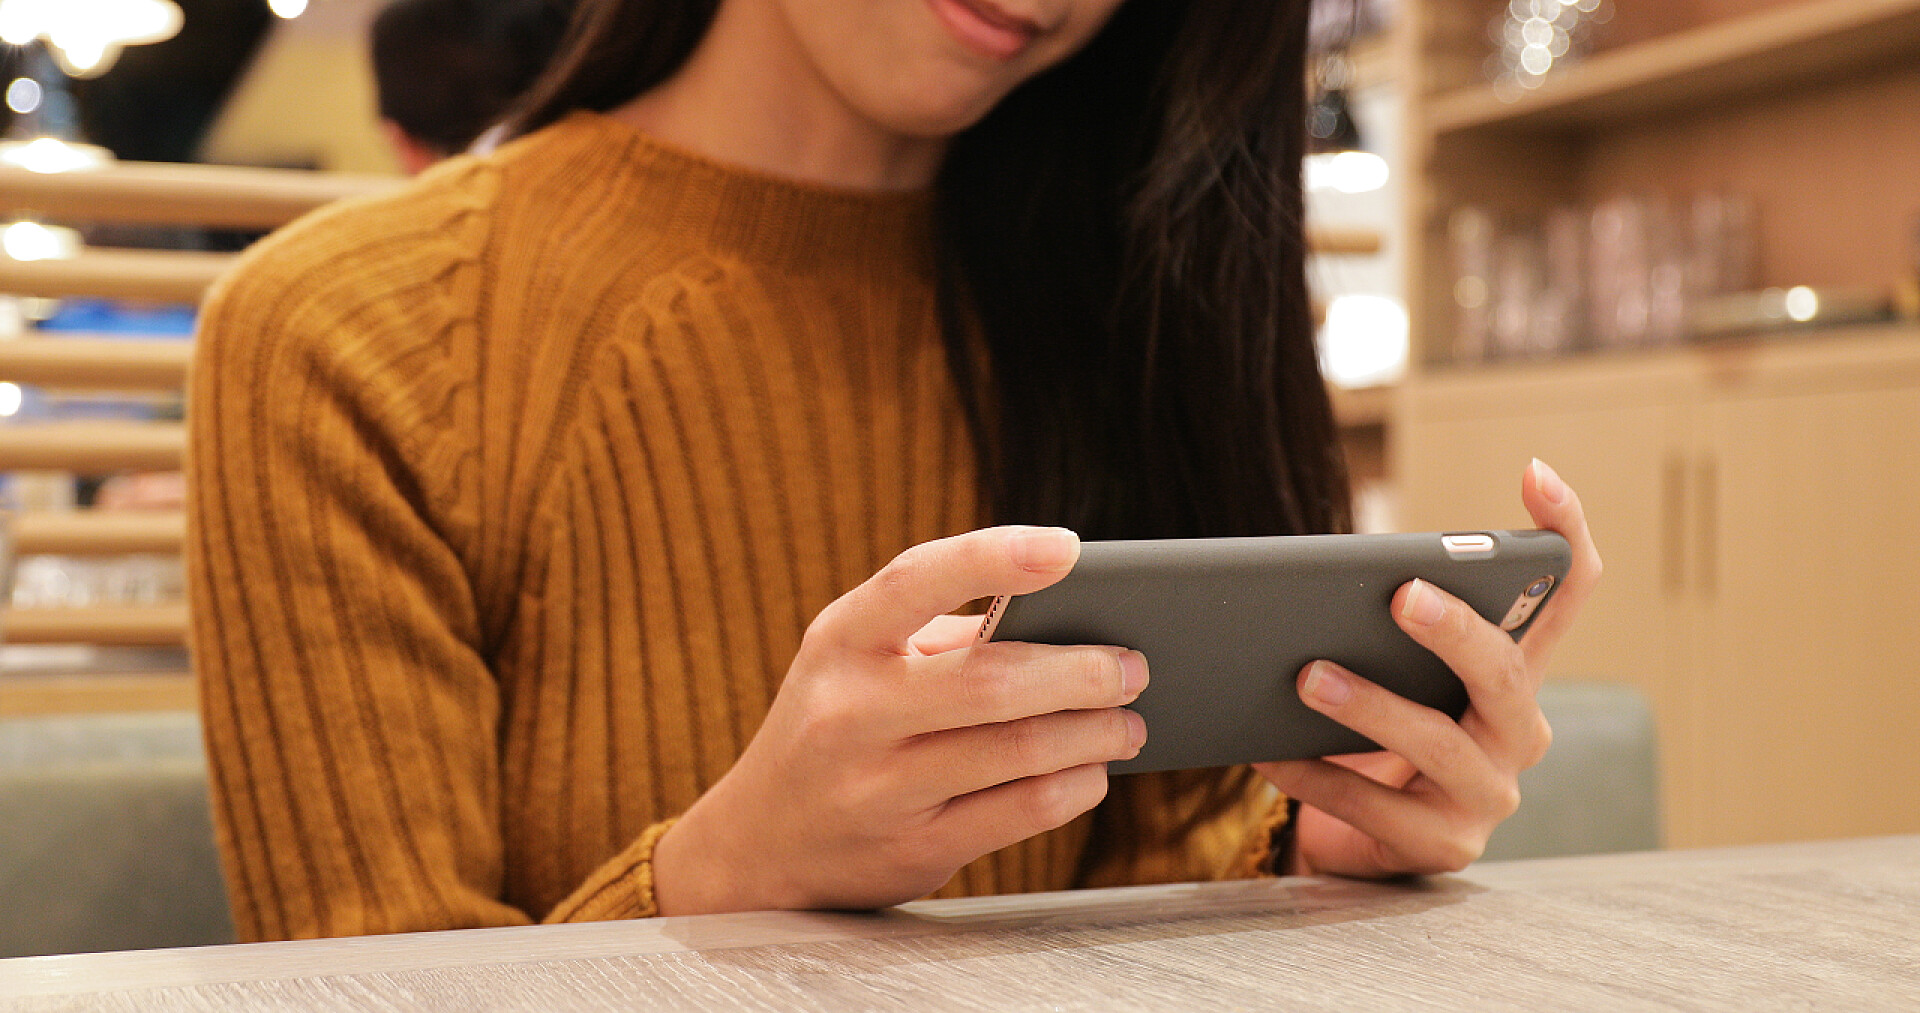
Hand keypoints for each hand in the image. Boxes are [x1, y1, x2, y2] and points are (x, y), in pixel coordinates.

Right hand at [652, 526, 1147, 913]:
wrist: (762, 846)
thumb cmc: (837, 725)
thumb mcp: (860, 661)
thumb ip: (943, 635)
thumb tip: (1068, 622)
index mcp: (841, 640)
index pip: (916, 580)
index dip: (994, 557)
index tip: (1068, 547)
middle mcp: (852, 712)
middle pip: (992, 681)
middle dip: (1084, 671)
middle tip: (1133, 665)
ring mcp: (880, 788)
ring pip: (1018, 752)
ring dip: (1094, 732)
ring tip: (1127, 721)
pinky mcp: (915, 848)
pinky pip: (1020, 813)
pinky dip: (1075, 786)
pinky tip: (1092, 771)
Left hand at [1256, 459, 1602, 877]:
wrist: (1364, 838)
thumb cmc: (1379, 734)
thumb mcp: (1398, 672)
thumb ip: (1386, 628)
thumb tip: (1328, 580)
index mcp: (1515, 672)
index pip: (1567, 594)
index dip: (1562, 533)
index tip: (1535, 473)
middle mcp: (1517, 731)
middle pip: (1504, 671)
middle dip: (1454, 630)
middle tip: (1400, 595)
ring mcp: (1486, 793)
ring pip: (1436, 743)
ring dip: (1368, 706)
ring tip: (1305, 675)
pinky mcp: (1443, 844)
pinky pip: (1373, 807)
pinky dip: (1315, 774)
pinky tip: (1268, 751)